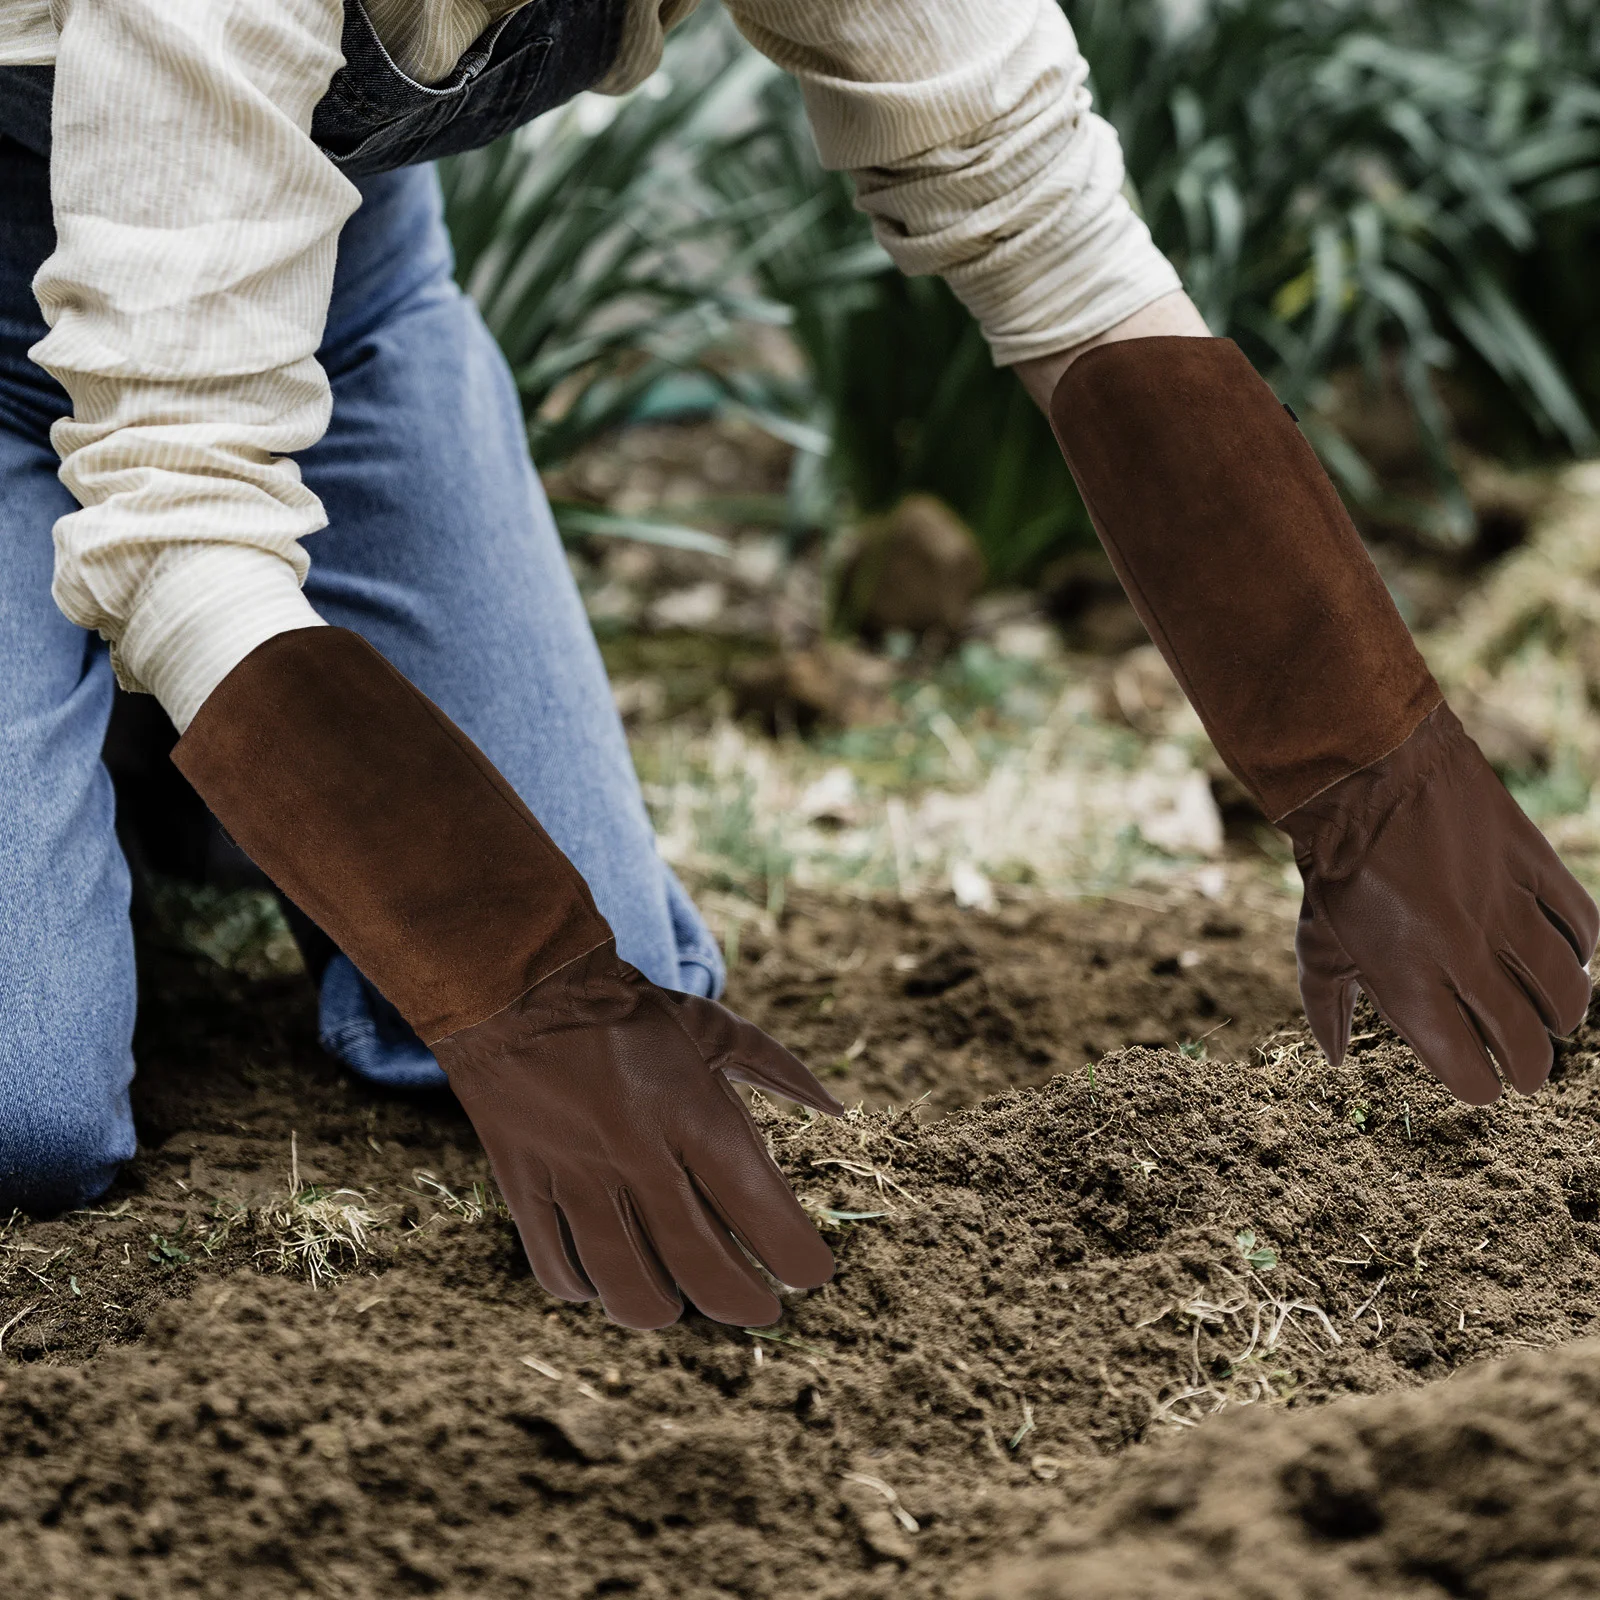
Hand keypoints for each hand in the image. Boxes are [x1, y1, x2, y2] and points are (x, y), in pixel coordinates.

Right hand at [437, 944, 841, 1328]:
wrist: (517, 985)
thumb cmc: (628, 1009)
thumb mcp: (712, 1027)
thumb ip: (777, 1069)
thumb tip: (836, 1108)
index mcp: (692, 1111)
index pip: (762, 1211)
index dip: (798, 1257)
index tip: (812, 1272)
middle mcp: (638, 1152)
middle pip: (701, 1267)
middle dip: (744, 1302)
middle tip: (761, 1309)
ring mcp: (577, 1174)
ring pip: (625, 1285)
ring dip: (662, 1308)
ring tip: (679, 1304)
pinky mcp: (524, 1184)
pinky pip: (555, 1267)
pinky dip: (585, 1289)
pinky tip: (604, 1280)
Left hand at [1287, 705, 1597, 1102]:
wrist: (1365, 771)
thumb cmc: (1336, 863)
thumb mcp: (1317, 938)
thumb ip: (1327, 1002)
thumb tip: (1336, 1056)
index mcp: (1406, 981)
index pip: (1467, 1067)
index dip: (1478, 1086)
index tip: (1480, 1085)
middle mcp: (1463, 955)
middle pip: (1524, 1040)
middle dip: (1530, 1068)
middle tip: (1528, 1072)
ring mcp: (1504, 909)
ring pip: (1567, 990)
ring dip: (1563, 1015)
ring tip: (1552, 1020)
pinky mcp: (1533, 865)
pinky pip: (1582, 924)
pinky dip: (1581, 948)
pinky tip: (1569, 955)